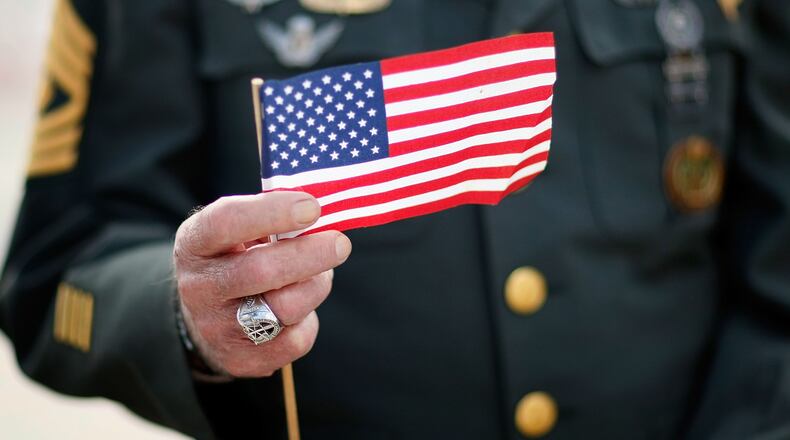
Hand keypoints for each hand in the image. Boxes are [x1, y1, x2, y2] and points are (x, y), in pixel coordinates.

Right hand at [173, 192, 351, 377]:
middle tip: (340, 243)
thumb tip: (322, 212)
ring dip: (316, 286)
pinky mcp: (240, 360)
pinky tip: (301, 309)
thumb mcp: (240, 231)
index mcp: (195, 244)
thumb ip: (272, 220)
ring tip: (320, 275)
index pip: (226, 222)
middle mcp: (199, 287)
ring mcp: (216, 328)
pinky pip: (294, 341)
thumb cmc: (237, 258)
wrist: (208, 317)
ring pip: (286, 307)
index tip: (312, 207)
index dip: (271, 212)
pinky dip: (308, 321)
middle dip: (310, 254)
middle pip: (262, 271)